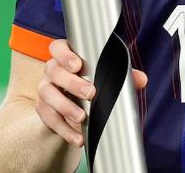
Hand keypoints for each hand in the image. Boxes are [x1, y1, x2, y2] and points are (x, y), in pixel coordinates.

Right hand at [34, 39, 148, 147]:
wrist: (76, 106)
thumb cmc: (92, 83)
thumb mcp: (107, 77)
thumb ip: (123, 75)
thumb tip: (141, 79)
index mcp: (66, 56)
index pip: (58, 47)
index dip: (64, 54)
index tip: (77, 65)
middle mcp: (52, 70)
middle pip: (53, 70)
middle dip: (71, 82)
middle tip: (90, 93)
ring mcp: (46, 89)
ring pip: (47, 94)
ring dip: (65, 106)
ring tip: (82, 117)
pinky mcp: (43, 109)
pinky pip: (49, 118)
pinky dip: (64, 129)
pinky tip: (78, 137)